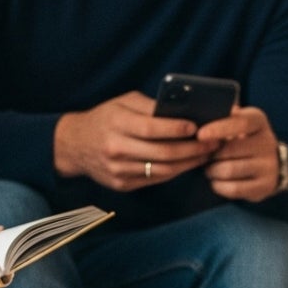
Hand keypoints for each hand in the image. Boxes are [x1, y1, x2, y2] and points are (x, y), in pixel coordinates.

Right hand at [53, 92, 210, 191]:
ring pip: (162, 170)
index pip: (151, 128)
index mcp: (115, 124)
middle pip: (162, 153)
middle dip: (192, 149)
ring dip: (188, 163)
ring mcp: (118, 170)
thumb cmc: (104, 118)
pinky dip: (175, 172)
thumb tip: (183, 111)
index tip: (198, 127)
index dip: (177, 129)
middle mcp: (116, 149)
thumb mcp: (123, 103)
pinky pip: (155, 180)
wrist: (74, 145)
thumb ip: (150, 107)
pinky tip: (188, 163)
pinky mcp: (122, 185)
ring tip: (206, 154)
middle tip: (213, 143)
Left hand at [200, 105, 281, 201]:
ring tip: (209, 170)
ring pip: (230, 170)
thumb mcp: (238, 122)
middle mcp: (267, 142)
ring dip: (213, 171)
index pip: (241, 122)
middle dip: (210, 155)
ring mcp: (269, 166)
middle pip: (230, 150)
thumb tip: (200, 116)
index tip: (200, 135)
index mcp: (259, 121)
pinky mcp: (265, 186)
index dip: (219, 128)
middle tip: (204, 157)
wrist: (272, 163)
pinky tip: (217, 182)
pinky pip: (234, 189)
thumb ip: (223, 118)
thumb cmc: (243, 139)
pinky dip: (219, 186)